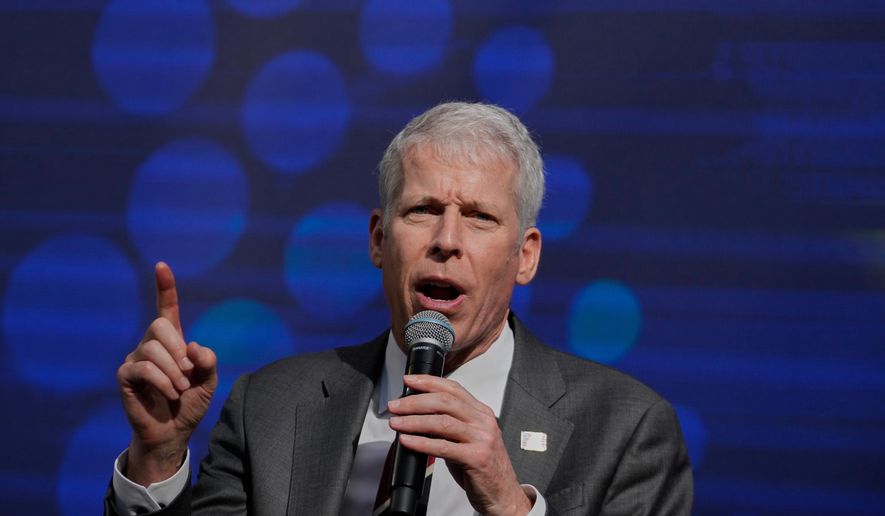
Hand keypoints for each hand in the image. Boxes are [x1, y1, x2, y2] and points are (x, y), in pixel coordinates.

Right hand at [116, 262, 216, 485]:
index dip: (165, 287)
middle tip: (187, 374)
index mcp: (172, 341)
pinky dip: (162, 381)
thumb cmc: (190, 403)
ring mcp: (135, 359)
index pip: (167, 308)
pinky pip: (143, 367)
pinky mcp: (125, 376)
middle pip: (159, 325)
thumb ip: (208, 361)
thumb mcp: (209, 380)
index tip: (162, 265)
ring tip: (180, 389)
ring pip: (152, 348)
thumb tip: (192, 346)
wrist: (174, 432)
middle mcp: (151, 345)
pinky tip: (170, 393)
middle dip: (178, 349)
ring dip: (173, 371)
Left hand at [387, 375, 531, 515]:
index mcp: (482, 412)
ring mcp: (481, 439)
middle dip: (415, 401)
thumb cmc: (482, 467)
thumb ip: (450, 424)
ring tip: (396, 422)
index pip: (454, 388)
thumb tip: (417, 415)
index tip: (409, 380)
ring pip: (442, 422)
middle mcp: (483, 422)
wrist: (503, 493)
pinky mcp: (476, 458)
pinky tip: (407, 441)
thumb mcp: (469, 438)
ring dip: (413, 421)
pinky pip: (443, 447)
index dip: (429, 381)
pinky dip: (421, 443)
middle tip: (395, 405)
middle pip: (445, 401)